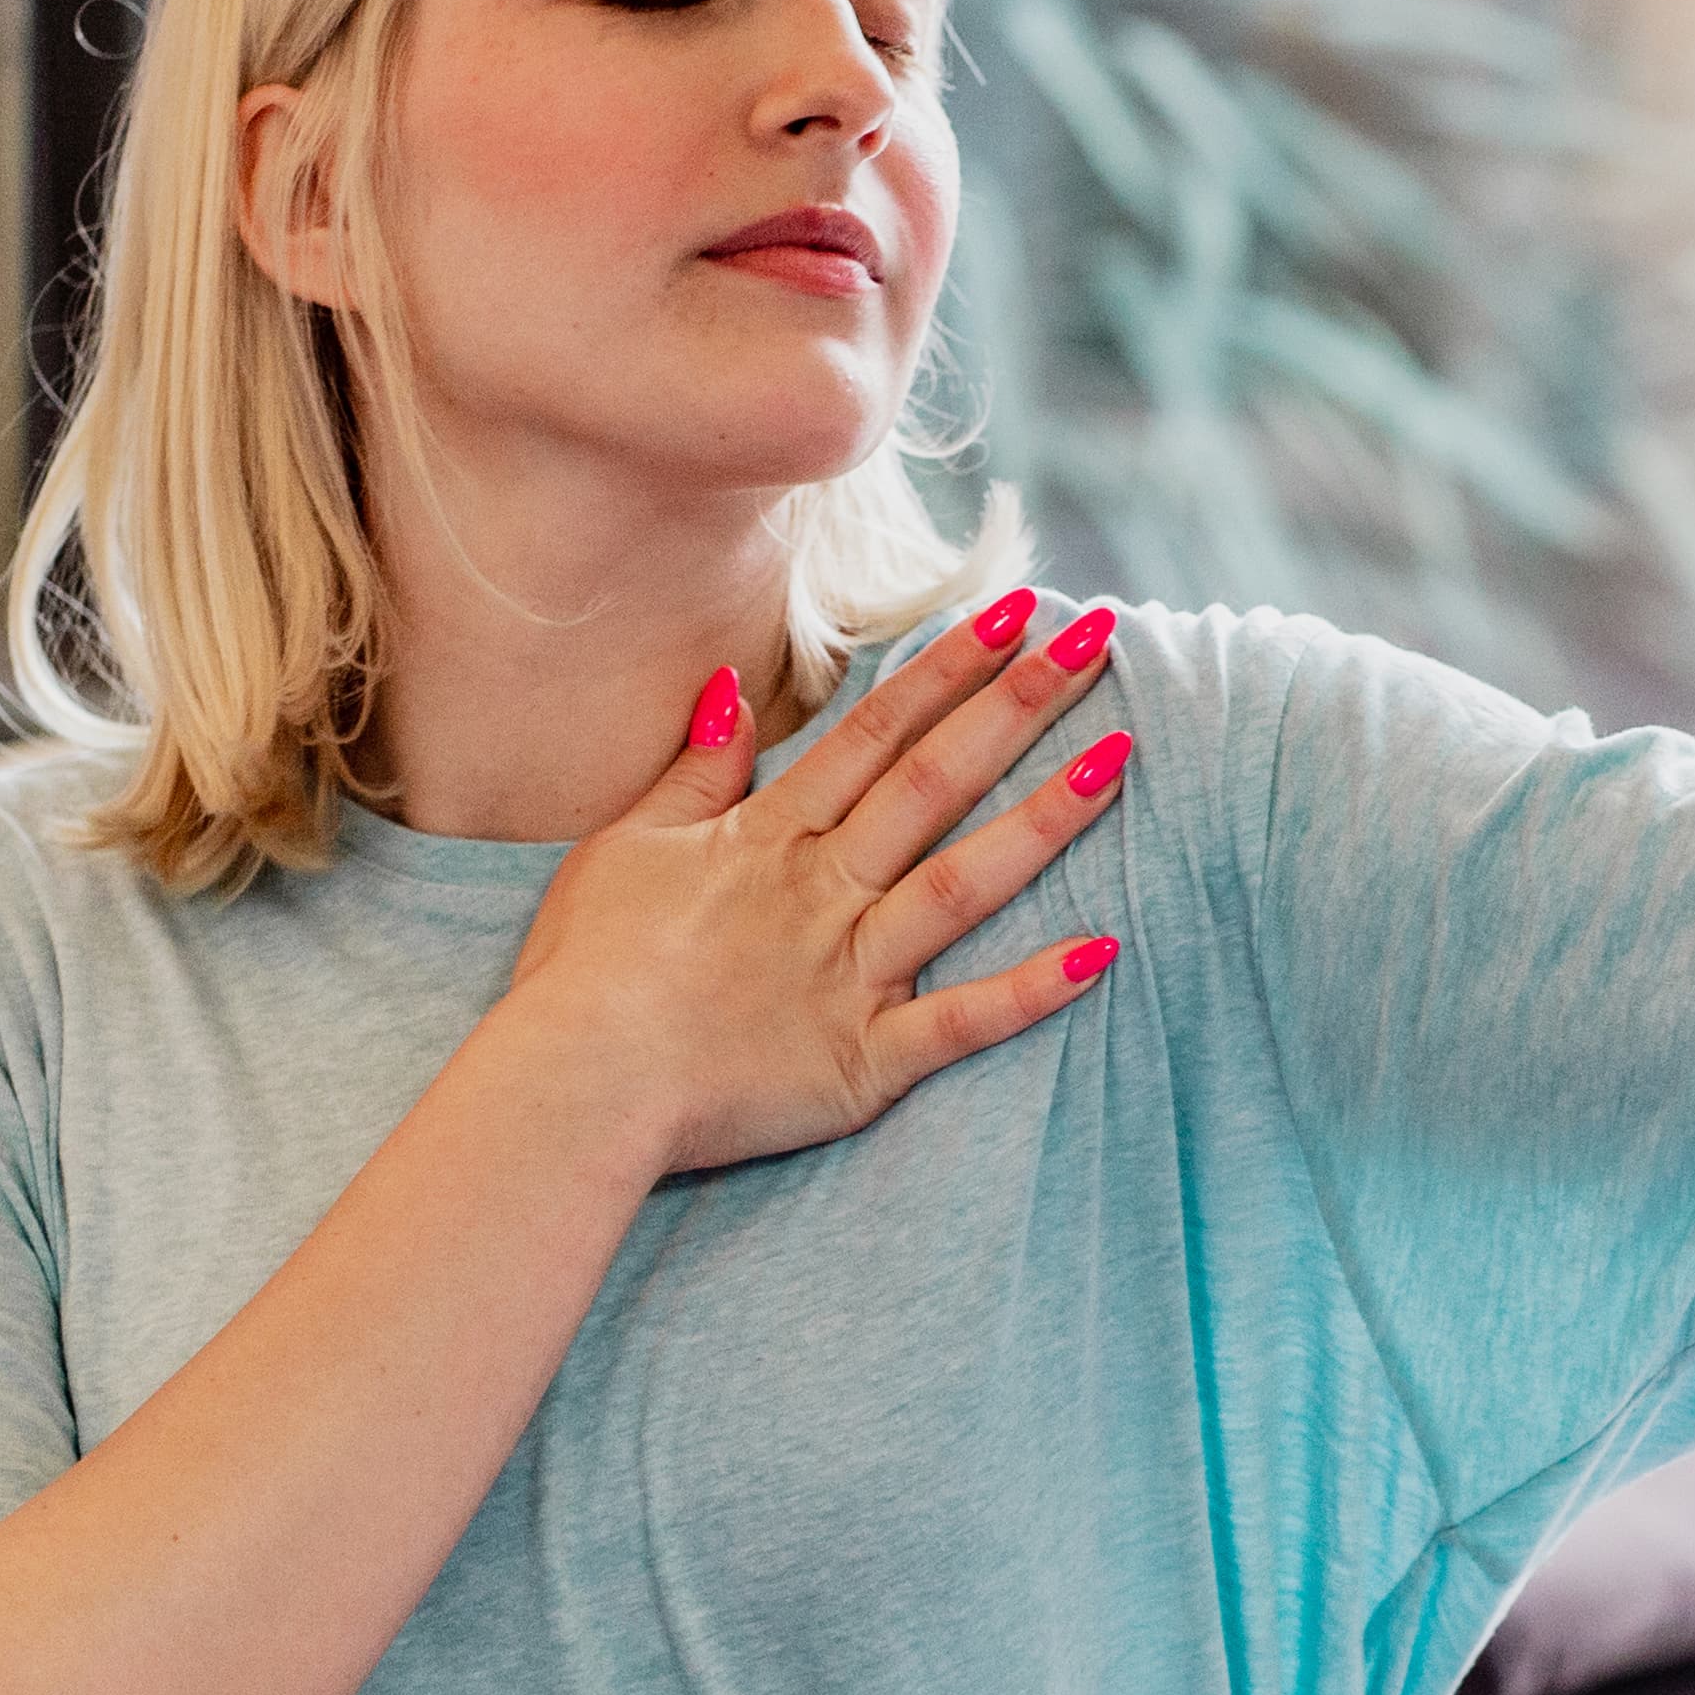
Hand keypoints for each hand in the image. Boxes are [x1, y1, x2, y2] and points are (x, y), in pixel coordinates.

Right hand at [502, 595, 1129, 1174]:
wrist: (574, 1083)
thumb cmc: (585, 969)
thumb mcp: (626, 846)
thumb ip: (694, 771)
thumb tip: (730, 688)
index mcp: (771, 837)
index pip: (878, 731)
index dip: (951, 667)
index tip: (1018, 610)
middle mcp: (823, 890)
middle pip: (936, 782)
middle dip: (1020, 705)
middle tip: (1097, 641)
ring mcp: (850, 974)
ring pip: (964, 884)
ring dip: (1045, 821)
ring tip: (1120, 759)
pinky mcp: (862, 1062)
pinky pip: (960, 1023)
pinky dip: (1030, 993)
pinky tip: (1103, 952)